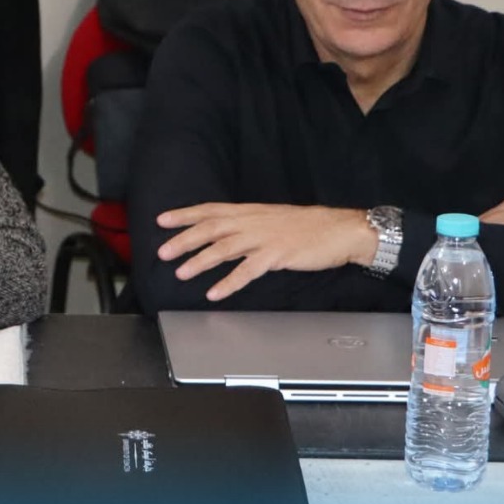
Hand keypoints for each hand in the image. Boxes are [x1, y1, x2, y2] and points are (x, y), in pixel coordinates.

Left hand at [155, 203, 373, 301]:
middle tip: (163, 252)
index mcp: (250, 211)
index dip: (185, 214)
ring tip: (181, 272)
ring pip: (224, 247)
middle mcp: (253, 221)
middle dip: (184, 239)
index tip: (162, 220)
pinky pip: (248, 270)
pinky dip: (229, 282)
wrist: (342, 230)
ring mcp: (265, 237)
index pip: (210, 210)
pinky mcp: (278, 255)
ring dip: (200, 261)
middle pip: (211, 228)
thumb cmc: (307, 227)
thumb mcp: (270, 221)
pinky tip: (215, 293)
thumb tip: (218, 241)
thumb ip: (244, 230)